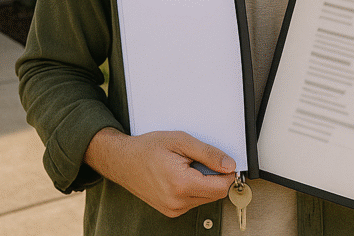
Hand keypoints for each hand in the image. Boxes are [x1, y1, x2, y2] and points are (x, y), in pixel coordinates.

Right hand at [85, 128, 236, 216]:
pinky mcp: (170, 211)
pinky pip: (193, 201)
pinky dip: (194, 189)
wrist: (123, 161)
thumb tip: (229, 165)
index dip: (228, 173)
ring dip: (204, 183)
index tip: (225, 162)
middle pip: (216, 195)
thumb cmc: (147, 149)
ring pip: (205, 199)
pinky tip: (181, 176)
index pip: (221, 187)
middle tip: (201, 161)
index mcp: (181, 184)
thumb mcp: (181, 141)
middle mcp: (177, 202)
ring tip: (187, 167)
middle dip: (215, 177)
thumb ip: (208, 154)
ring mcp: (173, 209)